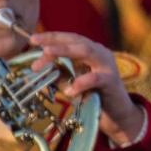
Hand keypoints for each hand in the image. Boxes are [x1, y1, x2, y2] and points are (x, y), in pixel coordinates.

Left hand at [28, 31, 146, 145]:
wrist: (117, 114)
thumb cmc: (94, 95)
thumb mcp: (73, 81)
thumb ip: (59, 73)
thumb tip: (38, 66)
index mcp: (91, 51)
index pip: (70, 39)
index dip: (51, 37)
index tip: (32, 39)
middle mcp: (100, 53)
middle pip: (76, 40)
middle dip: (54, 40)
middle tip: (35, 42)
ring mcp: (107, 66)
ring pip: (86, 51)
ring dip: (65, 50)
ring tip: (47, 52)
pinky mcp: (112, 81)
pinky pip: (95, 78)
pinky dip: (81, 82)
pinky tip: (69, 91)